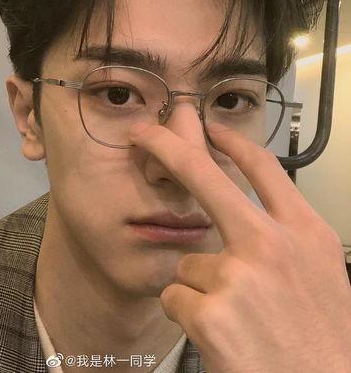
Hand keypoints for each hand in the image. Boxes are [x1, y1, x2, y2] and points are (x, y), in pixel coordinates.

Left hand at [128, 106, 350, 372]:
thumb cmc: (324, 338)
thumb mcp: (321, 272)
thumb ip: (284, 237)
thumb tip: (246, 214)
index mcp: (304, 232)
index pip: (263, 167)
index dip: (232, 141)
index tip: (209, 126)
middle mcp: (269, 245)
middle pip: (203, 176)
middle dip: (166, 147)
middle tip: (142, 132)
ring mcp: (236, 277)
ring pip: (187, 261)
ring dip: (199, 287)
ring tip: (234, 319)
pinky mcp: (209, 313)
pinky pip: (175, 296)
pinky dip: (188, 313)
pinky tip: (220, 338)